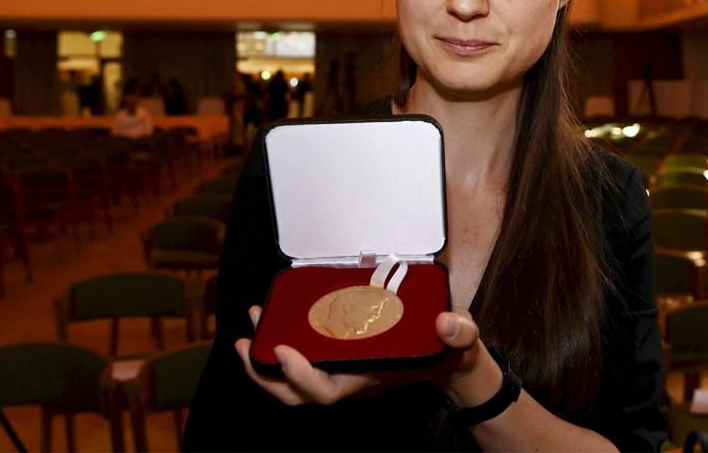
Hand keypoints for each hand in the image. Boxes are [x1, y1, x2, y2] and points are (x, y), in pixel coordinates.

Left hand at [235, 305, 494, 406]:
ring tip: (252, 325)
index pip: (324, 391)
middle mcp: (347, 377)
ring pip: (291, 378)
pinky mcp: (339, 351)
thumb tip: (446, 322)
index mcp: (367, 378)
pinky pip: (302, 354)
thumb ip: (459, 331)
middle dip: (265, 372)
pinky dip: (283, 339)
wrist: (448, 356)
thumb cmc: (449, 350)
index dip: (299, 376)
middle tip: (247, 342)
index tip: (283, 349)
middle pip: (295, 392)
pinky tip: (275, 315)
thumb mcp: (460, 338)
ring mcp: (340, 367)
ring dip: (265, 357)